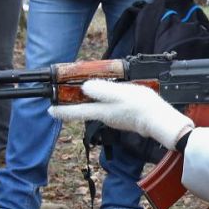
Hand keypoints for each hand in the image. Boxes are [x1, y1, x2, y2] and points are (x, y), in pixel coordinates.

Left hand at [48, 79, 193, 149]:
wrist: (160, 120)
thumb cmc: (142, 107)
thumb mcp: (120, 93)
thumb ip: (102, 90)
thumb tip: (84, 88)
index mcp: (101, 112)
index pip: (76, 112)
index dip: (60, 111)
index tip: (48, 109)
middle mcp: (105, 117)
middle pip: (84, 110)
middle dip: (73, 104)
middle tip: (64, 97)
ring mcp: (115, 118)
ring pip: (96, 109)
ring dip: (89, 102)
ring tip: (84, 91)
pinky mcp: (124, 117)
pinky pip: (108, 108)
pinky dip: (103, 102)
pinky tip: (109, 95)